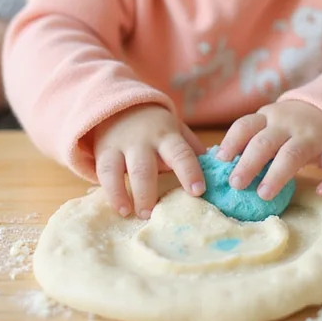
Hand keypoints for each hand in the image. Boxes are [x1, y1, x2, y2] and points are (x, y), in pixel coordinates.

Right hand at [93, 104, 205, 218]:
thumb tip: (217, 168)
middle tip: (154, 213)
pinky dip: (112, 193)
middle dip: (149, 190)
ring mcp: (122, 146)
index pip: (180, 153)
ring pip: (121, 169)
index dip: (190, 171)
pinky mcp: (104, 152)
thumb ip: (192, 148)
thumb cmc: (155, 128)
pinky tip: (121, 209)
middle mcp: (143, 140)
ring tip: (135, 214)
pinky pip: (104, 173)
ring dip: (127, 193)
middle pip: (145, 166)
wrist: (120, 107)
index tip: (198, 191)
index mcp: (167, 135)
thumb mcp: (176, 131)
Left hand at [216, 99, 321, 199]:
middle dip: (249, 163)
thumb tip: (216, 168)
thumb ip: (249, 141)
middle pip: (265, 142)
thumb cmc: (288, 127)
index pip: (246, 125)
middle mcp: (288, 125)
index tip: (219, 160)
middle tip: (236, 184)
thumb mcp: (268, 126)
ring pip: (294, 153)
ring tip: (264, 194)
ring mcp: (312, 136)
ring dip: (278, 174)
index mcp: (268, 118)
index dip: (231, 142)